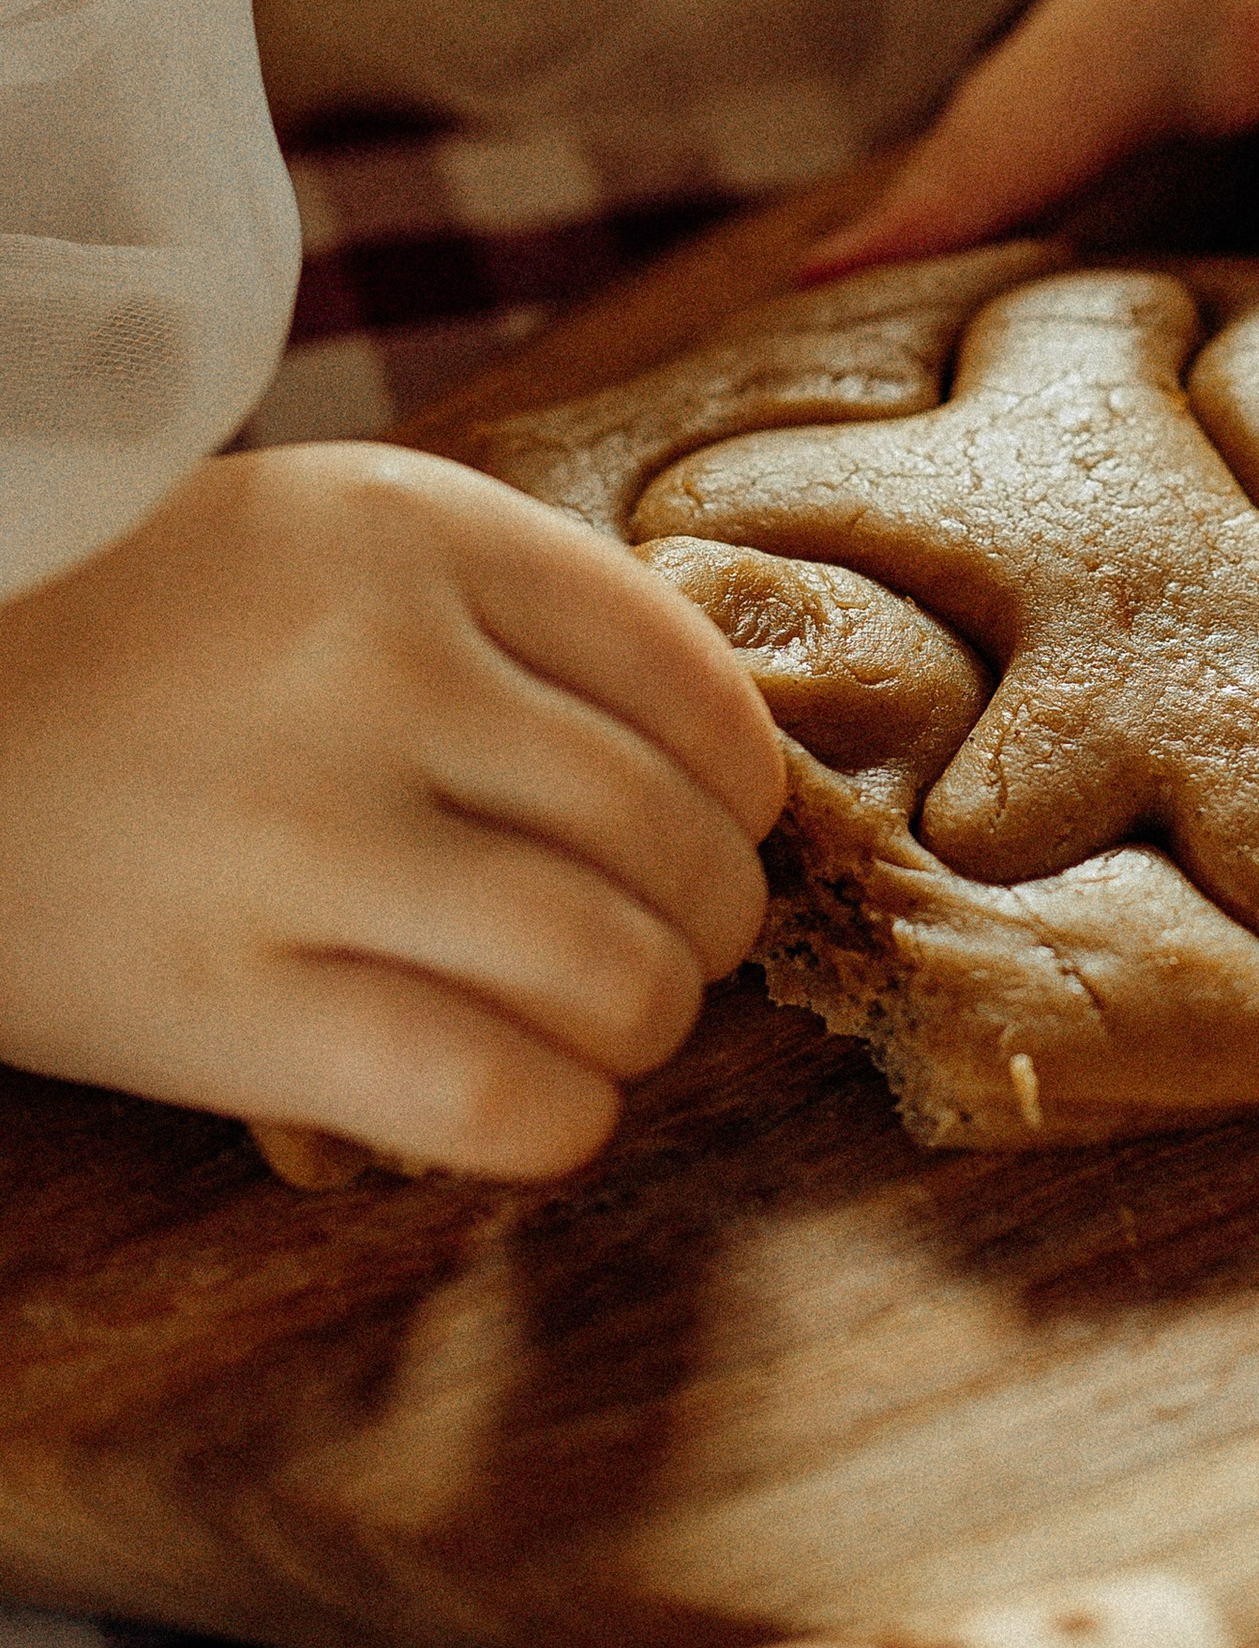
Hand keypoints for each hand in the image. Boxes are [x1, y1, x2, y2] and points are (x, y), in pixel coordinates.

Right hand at [0, 444, 786, 1177]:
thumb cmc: (128, 630)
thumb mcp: (315, 534)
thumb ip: (495, 607)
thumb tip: (706, 751)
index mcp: (410, 528)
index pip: (678, 666)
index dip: (741, 770)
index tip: (735, 815)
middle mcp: (376, 666)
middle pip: (663, 827)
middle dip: (714, 910)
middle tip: (691, 938)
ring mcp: (303, 836)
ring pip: (608, 966)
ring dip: (654, 1018)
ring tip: (625, 1022)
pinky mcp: (227, 1005)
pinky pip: (485, 1092)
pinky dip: (560, 1119)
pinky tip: (553, 1105)